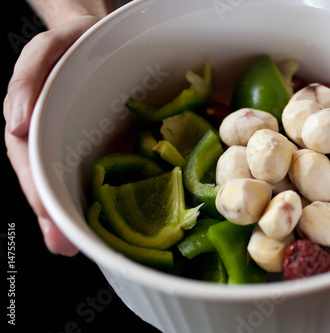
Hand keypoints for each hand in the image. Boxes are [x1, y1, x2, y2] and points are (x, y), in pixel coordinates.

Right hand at [4, 15, 99, 255]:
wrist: (99, 39)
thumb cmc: (70, 44)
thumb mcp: (45, 51)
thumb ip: (28, 80)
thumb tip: (16, 125)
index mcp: (34, 120)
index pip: (30, 161)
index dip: (38, 190)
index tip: (48, 215)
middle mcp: (52, 137)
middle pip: (47, 180)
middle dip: (53, 214)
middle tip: (63, 244)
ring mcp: (75, 142)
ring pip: (68, 182)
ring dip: (71, 213)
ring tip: (76, 243)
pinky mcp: (98, 144)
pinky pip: (94, 172)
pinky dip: (96, 195)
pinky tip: (101, 217)